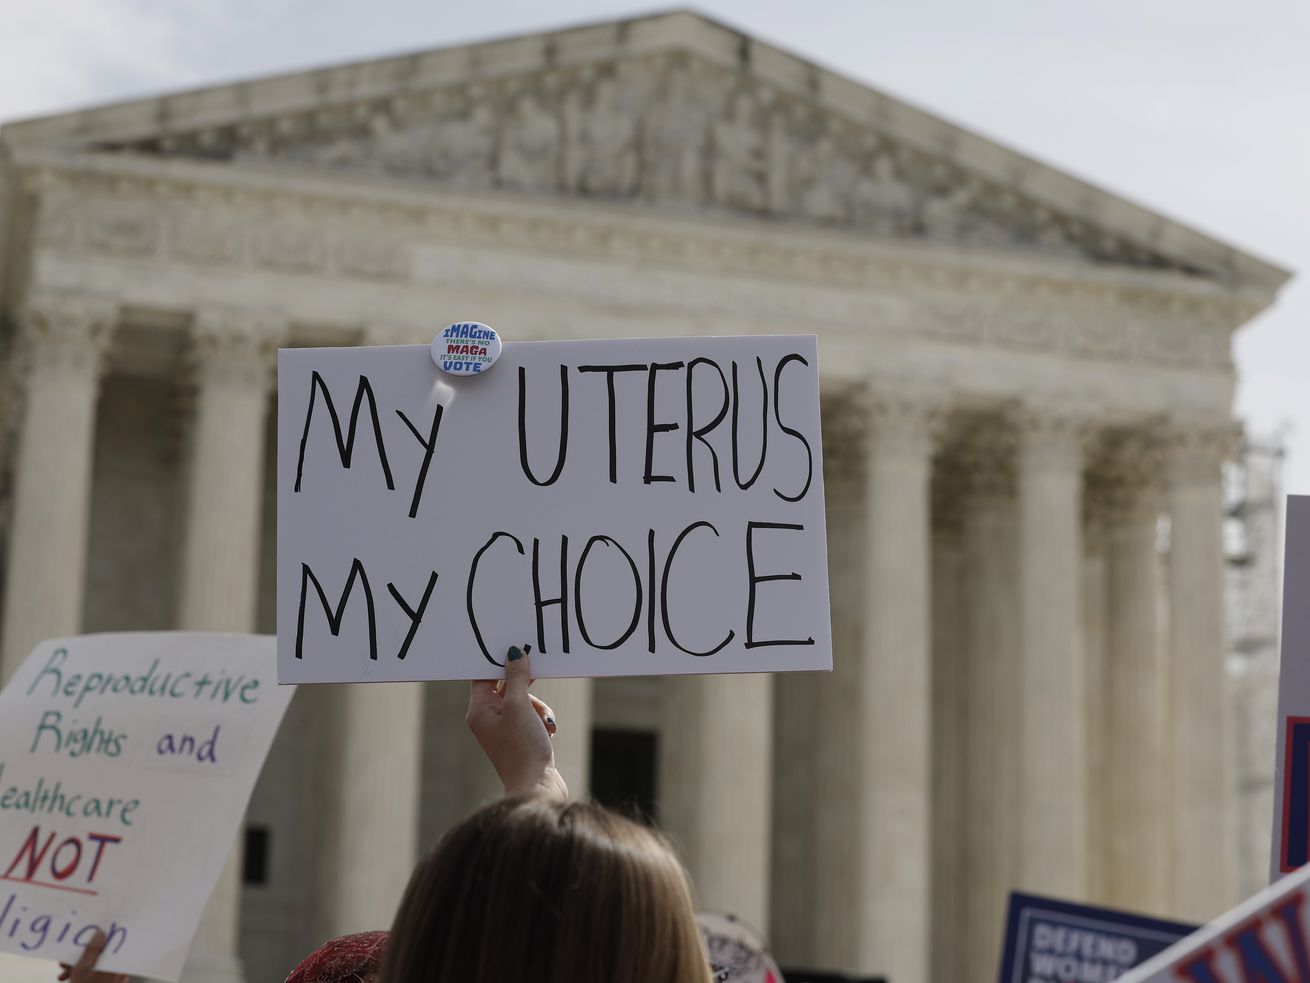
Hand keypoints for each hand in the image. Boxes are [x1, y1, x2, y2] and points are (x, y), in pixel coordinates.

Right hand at [57, 930, 127, 982]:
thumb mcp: (82, 969)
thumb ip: (92, 949)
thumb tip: (100, 932)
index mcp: (116, 963)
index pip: (112, 944)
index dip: (101, 938)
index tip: (90, 933)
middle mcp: (118, 970)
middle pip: (102, 955)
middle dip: (82, 956)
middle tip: (66, 961)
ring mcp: (114, 979)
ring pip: (96, 965)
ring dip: (79, 966)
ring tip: (63, 973)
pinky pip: (96, 974)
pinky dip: (83, 974)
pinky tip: (67, 978)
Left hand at [467, 646, 567, 799]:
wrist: (537, 788)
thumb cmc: (523, 748)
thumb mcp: (520, 706)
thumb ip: (517, 678)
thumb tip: (513, 654)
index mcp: (479, 711)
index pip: (483, 676)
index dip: (499, 663)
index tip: (516, 651)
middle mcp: (488, 720)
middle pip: (506, 688)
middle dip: (526, 686)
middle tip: (539, 673)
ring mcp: (504, 731)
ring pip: (523, 702)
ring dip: (538, 706)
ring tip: (545, 722)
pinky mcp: (520, 739)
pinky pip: (531, 717)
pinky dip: (541, 719)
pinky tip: (549, 731)